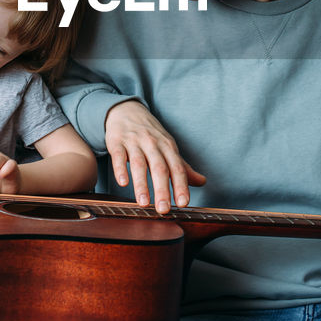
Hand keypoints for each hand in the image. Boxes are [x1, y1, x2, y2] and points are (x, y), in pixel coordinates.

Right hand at [104, 100, 205, 214]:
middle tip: (164, 209)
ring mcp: (134, 142)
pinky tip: (123, 182)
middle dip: (162, 189)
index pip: (177, 168)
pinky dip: (120, 169)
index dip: (181, 185)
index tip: (183, 203)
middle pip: (159, 168)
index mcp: (168, 147)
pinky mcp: (117, 142)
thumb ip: (182, 167)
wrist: (126, 111)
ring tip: (143, 203)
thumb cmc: (150, 134)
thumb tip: (203, 182)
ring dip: (141, 184)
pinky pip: (119, 156)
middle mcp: (152, 143)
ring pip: (139, 164)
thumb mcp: (168, 147)